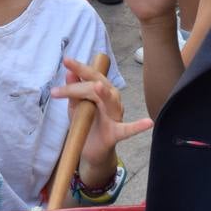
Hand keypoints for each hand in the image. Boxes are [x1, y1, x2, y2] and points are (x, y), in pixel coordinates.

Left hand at [52, 57, 152, 177]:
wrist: (91, 150)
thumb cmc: (87, 123)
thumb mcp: (76, 106)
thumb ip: (73, 91)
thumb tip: (69, 72)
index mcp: (101, 91)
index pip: (91, 76)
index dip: (79, 68)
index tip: (66, 60)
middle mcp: (112, 99)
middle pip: (98, 86)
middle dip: (81, 84)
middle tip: (62, 84)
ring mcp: (115, 115)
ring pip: (111, 102)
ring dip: (104, 94)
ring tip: (98, 87)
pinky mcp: (116, 133)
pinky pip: (128, 129)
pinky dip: (138, 126)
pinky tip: (148, 123)